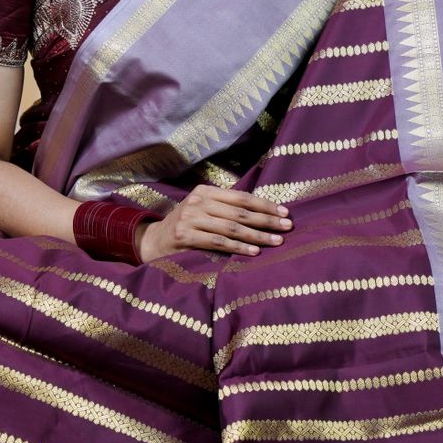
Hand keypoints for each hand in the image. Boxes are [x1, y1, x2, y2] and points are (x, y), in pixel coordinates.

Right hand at [137, 186, 291, 260]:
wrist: (155, 241)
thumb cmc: (187, 225)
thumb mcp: (203, 209)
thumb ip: (226, 207)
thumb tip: (264, 210)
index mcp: (205, 191)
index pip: (241, 197)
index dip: (264, 204)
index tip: (284, 212)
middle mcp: (197, 202)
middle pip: (240, 212)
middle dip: (267, 220)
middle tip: (288, 227)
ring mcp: (190, 219)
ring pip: (232, 228)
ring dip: (258, 236)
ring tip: (277, 241)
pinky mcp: (185, 236)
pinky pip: (218, 242)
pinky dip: (239, 247)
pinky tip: (255, 252)